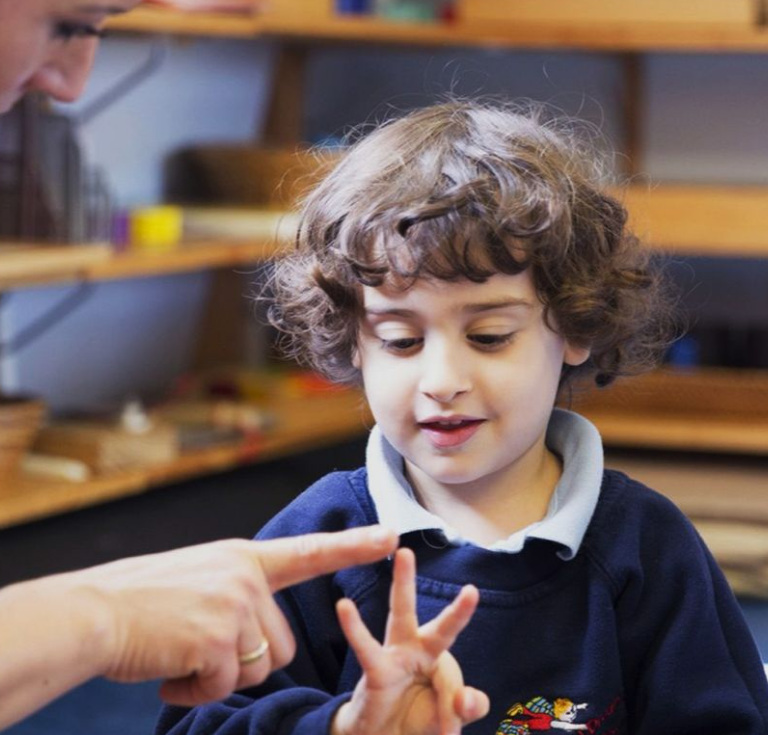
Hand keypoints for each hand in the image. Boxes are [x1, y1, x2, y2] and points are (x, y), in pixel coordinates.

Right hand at [80, 526, 397, 704]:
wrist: (93, 611)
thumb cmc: (141, 599)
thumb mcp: (200, 578)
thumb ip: (237, 594)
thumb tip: (259, 639)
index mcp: (245, 558)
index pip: (310, 551)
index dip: (353, 546)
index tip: (392, 536)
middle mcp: (246, 576)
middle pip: (281, 645)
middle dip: (246, 662)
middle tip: (196, 652)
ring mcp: (235, 605)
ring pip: (259, 669)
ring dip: (220, 677)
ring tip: (180, 658)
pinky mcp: (218, 639)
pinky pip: (225, 686)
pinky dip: (196, 691)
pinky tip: (169, 673)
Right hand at [332, 548, 488, 734]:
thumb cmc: (414, 721)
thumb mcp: (446, 719)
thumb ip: (464, 707)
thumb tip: (467, 698)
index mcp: (439, 662)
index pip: (455, 680)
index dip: (455, 709)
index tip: (450, 729)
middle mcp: (419, 651)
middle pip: (442, 626)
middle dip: (457, 608)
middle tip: (473, 590)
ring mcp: (396, 656)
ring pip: (403, 615)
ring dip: (404, 584)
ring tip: (406, 554)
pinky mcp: (375, 668)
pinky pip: (366, 647)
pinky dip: (355, 627)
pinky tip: (344, 606)